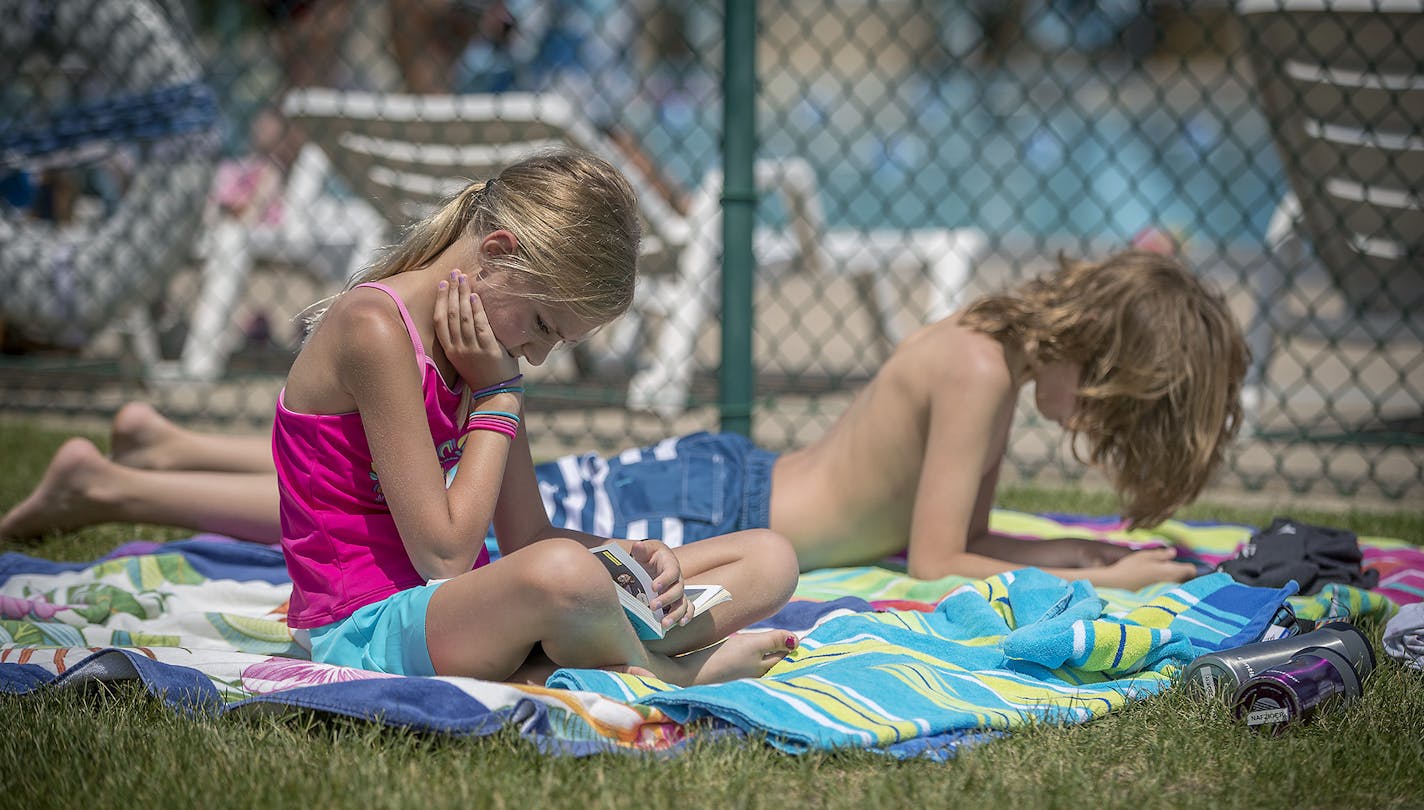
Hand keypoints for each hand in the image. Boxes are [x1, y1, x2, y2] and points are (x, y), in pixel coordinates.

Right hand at [433, 270, 519, 388]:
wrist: (495, 394)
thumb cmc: (482, 373)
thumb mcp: (464, 357)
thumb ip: (461, 339)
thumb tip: (462, 316)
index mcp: (450, 350)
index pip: (439, 320)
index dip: (439, 300)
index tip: (442, 284)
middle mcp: (457, 348)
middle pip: (450, 314)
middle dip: (451, 291)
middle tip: (454, 273)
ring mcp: (472, 349)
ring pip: (463, 317)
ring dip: (462, 295)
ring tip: (464, 278)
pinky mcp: (488, 349)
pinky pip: (480, 325)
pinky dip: (476, 309)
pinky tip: (475, 296)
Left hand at [630, 540, 689, 629]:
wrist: (655, 561)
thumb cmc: (650, 556)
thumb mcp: (645, 550)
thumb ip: (642, 549)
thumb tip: (638, 546)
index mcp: (671, 565)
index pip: (671, 572)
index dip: (664, 580)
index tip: (654, 587)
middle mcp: (677, 579)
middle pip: (677, 591)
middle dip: (666, 599)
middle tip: (653, 606)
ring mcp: (679, 592)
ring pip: (682, 603)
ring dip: (675, 614)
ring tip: (664, 623)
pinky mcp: (678, 601)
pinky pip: (687, 609)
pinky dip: (686, 616)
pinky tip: (680, 624)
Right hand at [1099, 548, 1196, 589]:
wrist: (1115, 584)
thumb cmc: (1130, 568)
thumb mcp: (1145, 556)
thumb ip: (1161, 555)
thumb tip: (1173, 553)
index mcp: (1169, 571)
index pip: (1190, 570)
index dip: (1189, 566)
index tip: (1184, 563)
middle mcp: (1170, 582)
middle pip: (1185, 579)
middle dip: (1182, 573)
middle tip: (1170, 567)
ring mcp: (1164, 590)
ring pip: (1176, 584)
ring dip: (1174, 579)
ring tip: (1161, 573)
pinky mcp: (1157, 595)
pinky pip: (1168, 589)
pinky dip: (1166, 585)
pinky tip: (1155, 581)